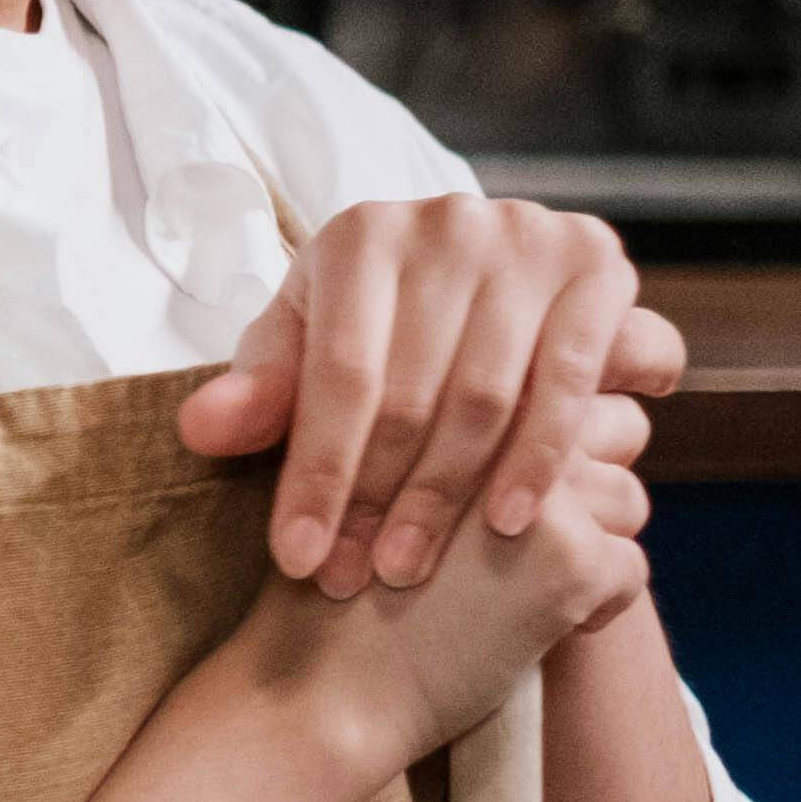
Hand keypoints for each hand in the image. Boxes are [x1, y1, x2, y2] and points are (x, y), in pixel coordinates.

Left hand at [177, 195, 684, 594]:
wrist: (471, 284)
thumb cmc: (366, 330)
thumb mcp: (302, 353)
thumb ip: (257, 394)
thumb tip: (202, 429)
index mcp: (361, 235)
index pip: (337, 373)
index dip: (316, 474)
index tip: (297, 558)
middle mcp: (448, 222)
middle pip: (410, 391)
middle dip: (375, 499)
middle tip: (352, 578)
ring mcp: (531, 239)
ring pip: (487, 396)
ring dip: (448, 497)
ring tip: (411, 569)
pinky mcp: (598, 267)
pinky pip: (569, 382)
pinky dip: (542, 457)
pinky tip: (510, 523)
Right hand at [211, 398, 659, 776]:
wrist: (320, 682)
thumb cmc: (339, 582)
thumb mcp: (373, 469)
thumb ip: (445, 433)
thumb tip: (548, 421)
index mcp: (453, 383)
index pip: (561, 381)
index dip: (551, 437)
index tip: (516, 486)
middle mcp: (504, 418)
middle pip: (614, 428)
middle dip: (588, 486)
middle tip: (528, 542)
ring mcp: (539, 486)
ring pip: (628, 499)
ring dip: (596, 546)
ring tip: (528, 589)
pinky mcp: (569, 556)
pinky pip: (630, 569)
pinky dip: (598, 608)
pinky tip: (538, 629)